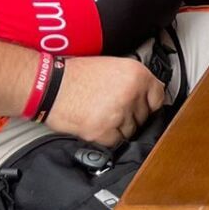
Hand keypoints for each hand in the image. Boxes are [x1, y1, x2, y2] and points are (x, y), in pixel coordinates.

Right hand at [44, 55, 167, 145]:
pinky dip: (106, 138)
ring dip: (118, 129)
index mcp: (136, 73)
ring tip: (101, 115)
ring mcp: (119, 113)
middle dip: (131, 117)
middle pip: (144, 116)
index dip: (150, 105)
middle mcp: (132, 92)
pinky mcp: (103, 130)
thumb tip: (147, 96)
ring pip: (130, 131)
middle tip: (112, 110)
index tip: (145, 109)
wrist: (49, 85)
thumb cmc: (76, 75)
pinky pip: (115, 142)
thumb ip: (133, 82)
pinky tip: (95, 124)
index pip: (158, 96)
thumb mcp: (113, 67)